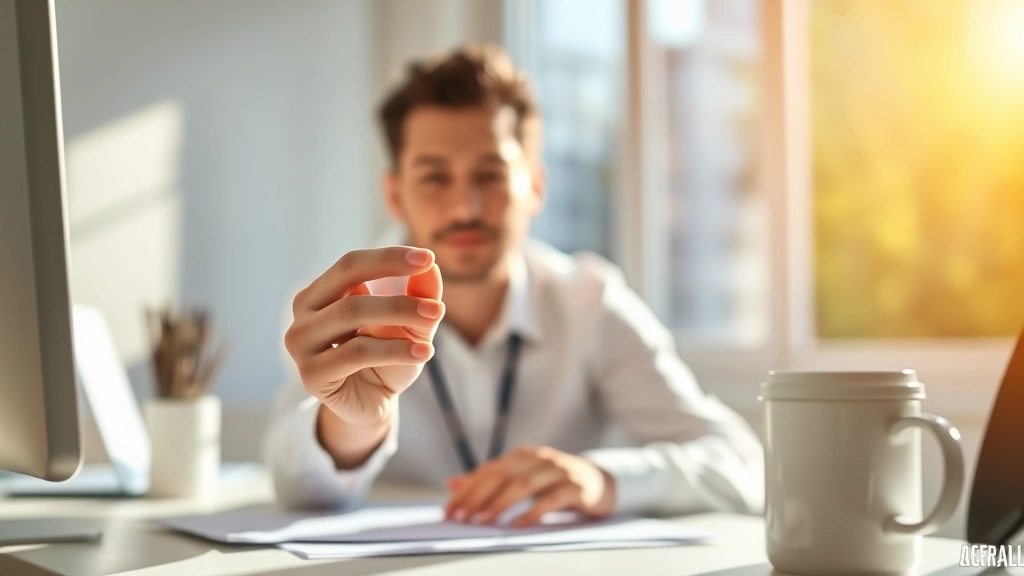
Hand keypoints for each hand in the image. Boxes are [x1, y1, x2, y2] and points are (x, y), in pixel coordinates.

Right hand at [285, 246, 443, 426]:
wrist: (373, 403)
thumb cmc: (386, 358)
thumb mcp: (410, 324)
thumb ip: (419, 296)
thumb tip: (431, 266)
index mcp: (320, 293)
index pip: (351, 263)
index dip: (388, 257)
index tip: (428, 257)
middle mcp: (303, 313)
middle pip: (348, 281)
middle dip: (397, 289)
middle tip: (436, 304)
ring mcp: (301, 344)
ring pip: (351, 312)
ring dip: (400, 315)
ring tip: (433, 322)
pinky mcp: (311, 375)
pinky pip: (355, 353)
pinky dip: (395, 350)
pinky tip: (423, 352)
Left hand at [444, 445, 615, 527]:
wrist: (600, 482)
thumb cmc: (555, 482)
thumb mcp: (522, 478)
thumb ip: (490, 480)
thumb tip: (453, 483)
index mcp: (523, 455)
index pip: (489, 470)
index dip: (467, 489)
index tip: (450, 510)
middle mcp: (540, 459)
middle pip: (503, 474)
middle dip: (479, 496)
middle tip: (461, 517)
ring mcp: (559, 471)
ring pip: (525, 484)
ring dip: (502, 503)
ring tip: (485, 520)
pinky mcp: (576, 488)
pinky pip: (552, 499)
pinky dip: (534, 511)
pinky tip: (519, 524)